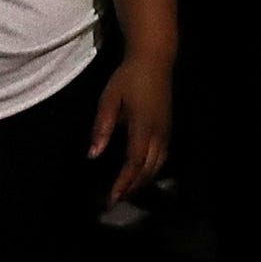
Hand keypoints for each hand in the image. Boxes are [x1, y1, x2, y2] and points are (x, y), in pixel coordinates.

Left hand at [88, 52, 173, 204]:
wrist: (155, 59)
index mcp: (142, 127)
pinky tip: (141, 173)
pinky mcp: (168, 127)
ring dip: (143, 181)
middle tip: (114, 201)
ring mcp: (166, 130)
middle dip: (132, 187)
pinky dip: (151, 170)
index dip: (124, 183)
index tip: (111, 198)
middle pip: (148, 169)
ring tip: (126, 192)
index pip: (134, 162)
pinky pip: (162, 156)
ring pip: (158, 165)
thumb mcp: (109, 99)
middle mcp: (158, 133)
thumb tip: (92, 155)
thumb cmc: (129, 78)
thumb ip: (102, 127)